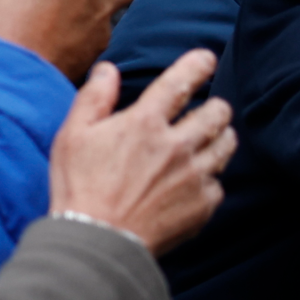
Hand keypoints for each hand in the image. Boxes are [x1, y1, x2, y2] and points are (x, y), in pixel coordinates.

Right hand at [50, 51, 235, 254]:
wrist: (97, 240)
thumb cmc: (79, 188)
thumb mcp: (73, 136)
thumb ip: (94, 98)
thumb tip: (108, 69)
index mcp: (144, 124)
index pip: (180, 82)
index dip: (197, 65)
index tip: (207, 59)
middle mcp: (177, 146)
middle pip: (217, 113)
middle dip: (216, 107)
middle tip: (210, 110)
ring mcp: (194, 176)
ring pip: (226, 145)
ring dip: (221, 137)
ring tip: (211, 139)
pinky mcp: (203, 204)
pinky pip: (218, 183)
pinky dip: (209, 179)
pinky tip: (195, 182)